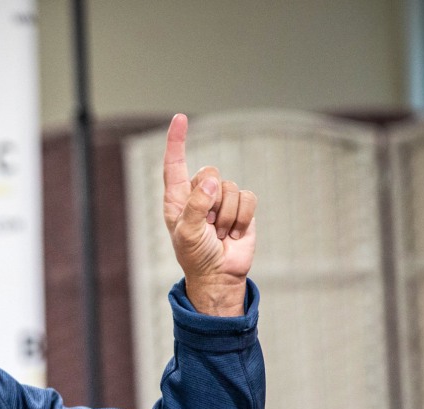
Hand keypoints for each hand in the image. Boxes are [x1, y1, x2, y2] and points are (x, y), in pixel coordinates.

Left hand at [162, 113, 256, 315]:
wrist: (219, 275)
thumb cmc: (195, 255)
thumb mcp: (187, 233)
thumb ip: (196, 206)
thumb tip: (212, 181)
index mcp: (177, 197)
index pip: (175, 163)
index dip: (177, 141)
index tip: (180, 118)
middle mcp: (199, 193)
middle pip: (210, 173)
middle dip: (211, 201)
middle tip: (207, 226)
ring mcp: (221, 199)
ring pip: (231, 189)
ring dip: (226, 217)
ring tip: (219, 234)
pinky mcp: (242, 207)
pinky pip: (248, 198)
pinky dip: (242, 219)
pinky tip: (233, 234)